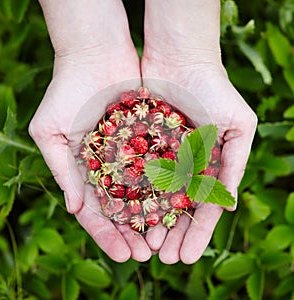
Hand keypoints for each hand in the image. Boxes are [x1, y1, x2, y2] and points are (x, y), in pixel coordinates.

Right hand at [29, 0, 150, 261]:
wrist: (95, 53)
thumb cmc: (65, 90)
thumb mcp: (51, 131)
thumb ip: (62, 170)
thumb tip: (74, 208)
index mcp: (85, 169)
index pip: (96, 210)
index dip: (107, 235)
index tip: (123, 255)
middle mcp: (111, 165)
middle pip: (124, 207)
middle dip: (135, 232)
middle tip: (149, 255)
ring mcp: (133, 151)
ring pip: (146, 190)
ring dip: (155, 215)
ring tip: (166, 239)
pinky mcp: (153, 135)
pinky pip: (163, 163)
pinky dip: (170, 183)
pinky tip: (180, 204)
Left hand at [141, 0, 256, 263]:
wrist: (181, 58)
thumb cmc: (214, 90)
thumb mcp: (237, 126)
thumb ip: (234, 164)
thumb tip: (228, 206)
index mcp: (208, 166)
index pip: (204, 208)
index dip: (197, 233)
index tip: (187, 256)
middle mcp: (183, 166)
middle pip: (176, 209)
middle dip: (171, 234)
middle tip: (161, 258)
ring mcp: (159, 157)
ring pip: (152, 197)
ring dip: (149, 222)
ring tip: (143, 247)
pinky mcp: (137, 144)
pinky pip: (132, 173)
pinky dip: (130, 195)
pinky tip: (125, 215)